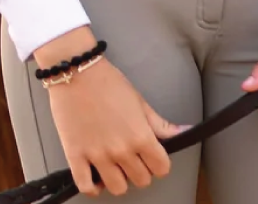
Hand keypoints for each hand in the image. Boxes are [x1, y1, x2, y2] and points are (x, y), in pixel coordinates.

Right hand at [33, 29, 182, 194]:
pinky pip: (86, 186)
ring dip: (118, 179)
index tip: (151, 155)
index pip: (161, 168)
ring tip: (113, 164)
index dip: (158, 162)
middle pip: (142, 180)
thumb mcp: (138, 100)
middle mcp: (121, 150)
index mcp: (140, 136)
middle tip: (131, 156)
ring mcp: (97, 155)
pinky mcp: (75, 155)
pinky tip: (95, 175)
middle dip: (139, 169)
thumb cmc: (106, 81)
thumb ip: (160, 124)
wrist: (74, 68)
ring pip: (117, 188)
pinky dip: (92, 187)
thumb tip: (182, 132)